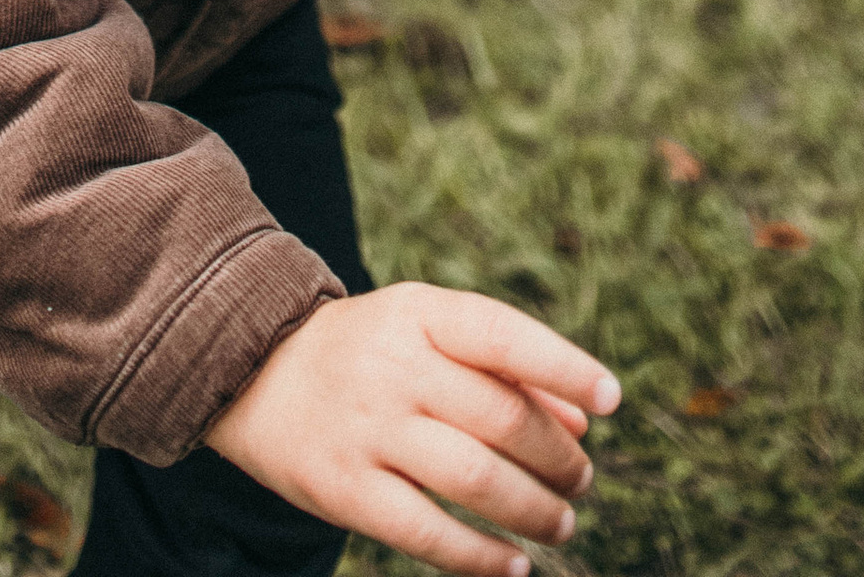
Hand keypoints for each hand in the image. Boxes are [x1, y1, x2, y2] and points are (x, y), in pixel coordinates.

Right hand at [208, 285, 617, 574]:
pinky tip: (515, 565)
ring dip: (534, 510)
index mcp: (416, 312)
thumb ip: (500, 369)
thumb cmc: (367, 353)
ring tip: (562, 523)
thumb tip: (584, 424)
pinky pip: (429, 532)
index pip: (503, 334)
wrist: (251, 370)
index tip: (613, 399)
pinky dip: (482, 557)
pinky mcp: (345, 488)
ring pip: (475, 479)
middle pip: (501, 418)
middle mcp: (392, 365)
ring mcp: (367, 428)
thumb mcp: (423, 332)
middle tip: (582, 482)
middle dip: (558, 458)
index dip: (564, 366)